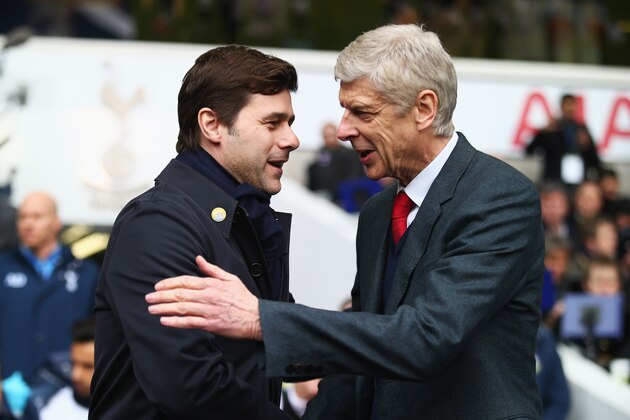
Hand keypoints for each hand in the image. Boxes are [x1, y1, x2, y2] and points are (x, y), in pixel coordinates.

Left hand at [145, 255, 262, 340]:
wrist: (255, 317)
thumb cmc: (243, 298)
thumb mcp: (230, 278)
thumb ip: (212, 269)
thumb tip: (198, 258)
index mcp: (211, 284)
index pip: (185, 281)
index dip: (169, 283)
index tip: (158, 286)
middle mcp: (207, 296)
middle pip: (179, 295)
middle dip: (161, 296)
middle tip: (148, 297)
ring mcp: (208, 311)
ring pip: (181, 308)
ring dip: (164, 308)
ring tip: (152, 309)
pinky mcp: (209, 324)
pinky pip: (188, 322)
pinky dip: (175, 322)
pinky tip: (164, 321)